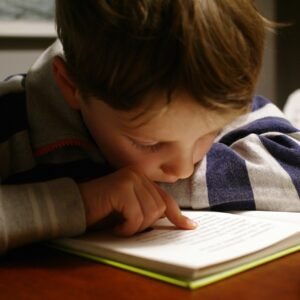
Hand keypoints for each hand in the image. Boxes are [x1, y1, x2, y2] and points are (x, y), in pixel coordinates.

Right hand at [78, 167, 196, 235]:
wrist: (74, 207)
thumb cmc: (101, 211)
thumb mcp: (130, 210)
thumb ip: (148, 209)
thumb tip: (176, 221)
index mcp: (142, 178)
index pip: (165, 198)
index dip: (178, 215)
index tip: (189, 227)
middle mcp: (138, 174)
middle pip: (159, 208)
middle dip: (145, 225)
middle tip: (127, 227)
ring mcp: (130, 179)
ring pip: (150, 213)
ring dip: (135, 227)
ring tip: (119, 225)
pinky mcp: (122, 188)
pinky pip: (136, 217)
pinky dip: (126, 228)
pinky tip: (115, 226)